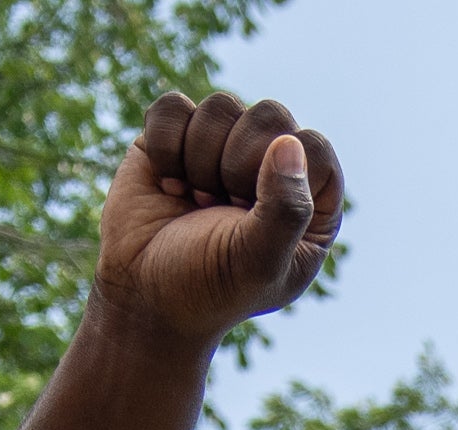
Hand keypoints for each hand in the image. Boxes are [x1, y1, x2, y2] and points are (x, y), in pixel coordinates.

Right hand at [92, 90, 338, 352]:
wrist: (143, 296)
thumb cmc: (209, 287)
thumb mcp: (257, 263)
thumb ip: (285, 210)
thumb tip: (290, 142)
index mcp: (311, 199)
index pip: (314, 147)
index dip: (279, 174)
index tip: (251, 214)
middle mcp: (273, 164)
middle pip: (269, 115)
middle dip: (235, 166)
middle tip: (220, 209)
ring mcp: (224, 145)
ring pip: (220, 106)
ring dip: (199, 162)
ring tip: (196, 203)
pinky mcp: (177, 135)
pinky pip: (172, 107)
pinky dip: (164, 148)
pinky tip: (169, 185)